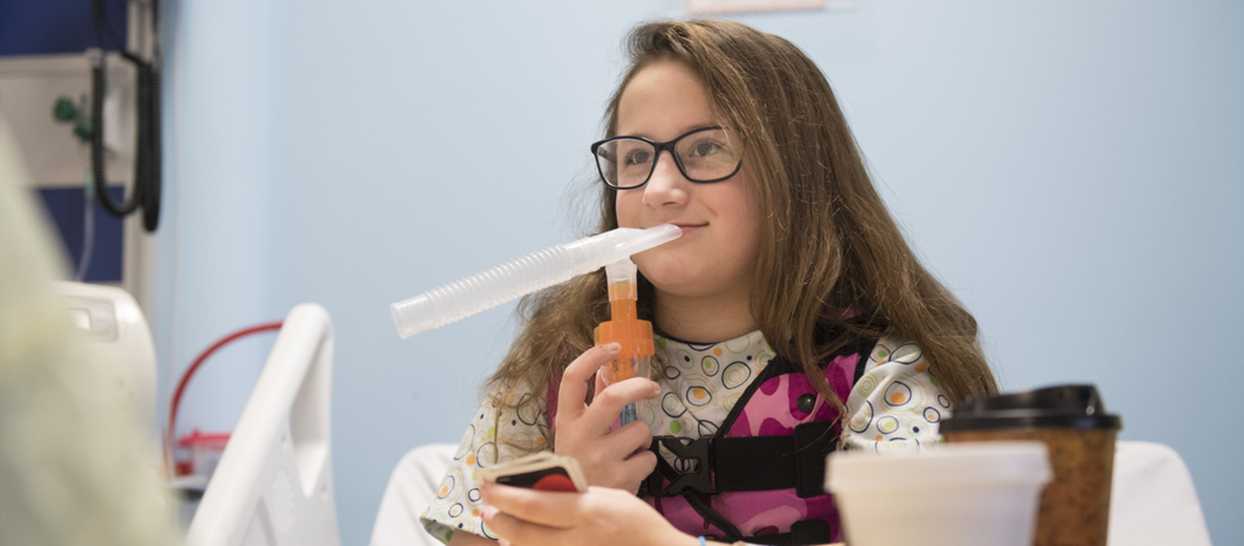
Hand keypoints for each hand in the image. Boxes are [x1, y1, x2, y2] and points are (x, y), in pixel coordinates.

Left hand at [480, 482, 693, 545]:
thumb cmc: (635, 521)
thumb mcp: (606, 497)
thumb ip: (574, 495)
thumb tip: (539, 490)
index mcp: (587, 512)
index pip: (535, 505)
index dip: (506, 496)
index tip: (487, 485)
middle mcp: (577, 540)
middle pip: (524, 533)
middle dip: (499, 520)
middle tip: (485, 507)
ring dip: (508, 537)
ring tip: (499, 523)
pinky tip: (519, 542)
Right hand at [553, 343, 659, 492]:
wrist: (569, 510)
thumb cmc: (576, 463)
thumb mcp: (576, 432)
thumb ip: (592, 402)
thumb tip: (608, 370)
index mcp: (566, 421)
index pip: (573, 379)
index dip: (594, 357)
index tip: (613, 347)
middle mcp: (580, 437)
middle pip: (614, 397)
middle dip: (639, 386)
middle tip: (652, 387)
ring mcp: (600, 459)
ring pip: (640, 430)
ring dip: (642, 437)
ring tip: (628, 451)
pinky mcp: (620, 480)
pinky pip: (649, 458)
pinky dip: (645, 461)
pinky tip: (630, 469)